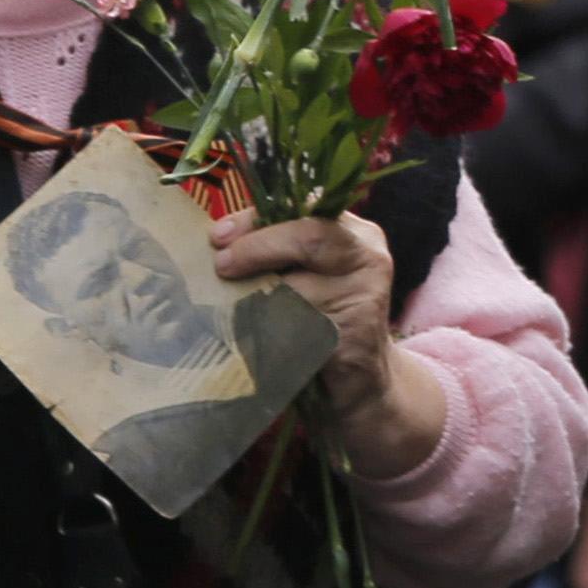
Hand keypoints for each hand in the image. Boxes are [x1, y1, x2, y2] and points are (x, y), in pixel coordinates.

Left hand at [210, 209, 444, 476]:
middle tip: (220, 267)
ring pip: (300, 285)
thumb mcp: (308, 276)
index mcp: (355, 233)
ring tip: (231, 310)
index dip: (259, 218)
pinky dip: (270, 334)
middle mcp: (368, 257)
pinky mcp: (356, 337)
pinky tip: (253, 341)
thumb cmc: (322, 321)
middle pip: (309, 236)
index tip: (219, 236)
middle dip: (256, 249)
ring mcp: (366, 296)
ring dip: (257, 299)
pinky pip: (300, 329)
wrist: (363, 383)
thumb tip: (218, 242)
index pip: (307, 205)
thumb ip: (279, 253)